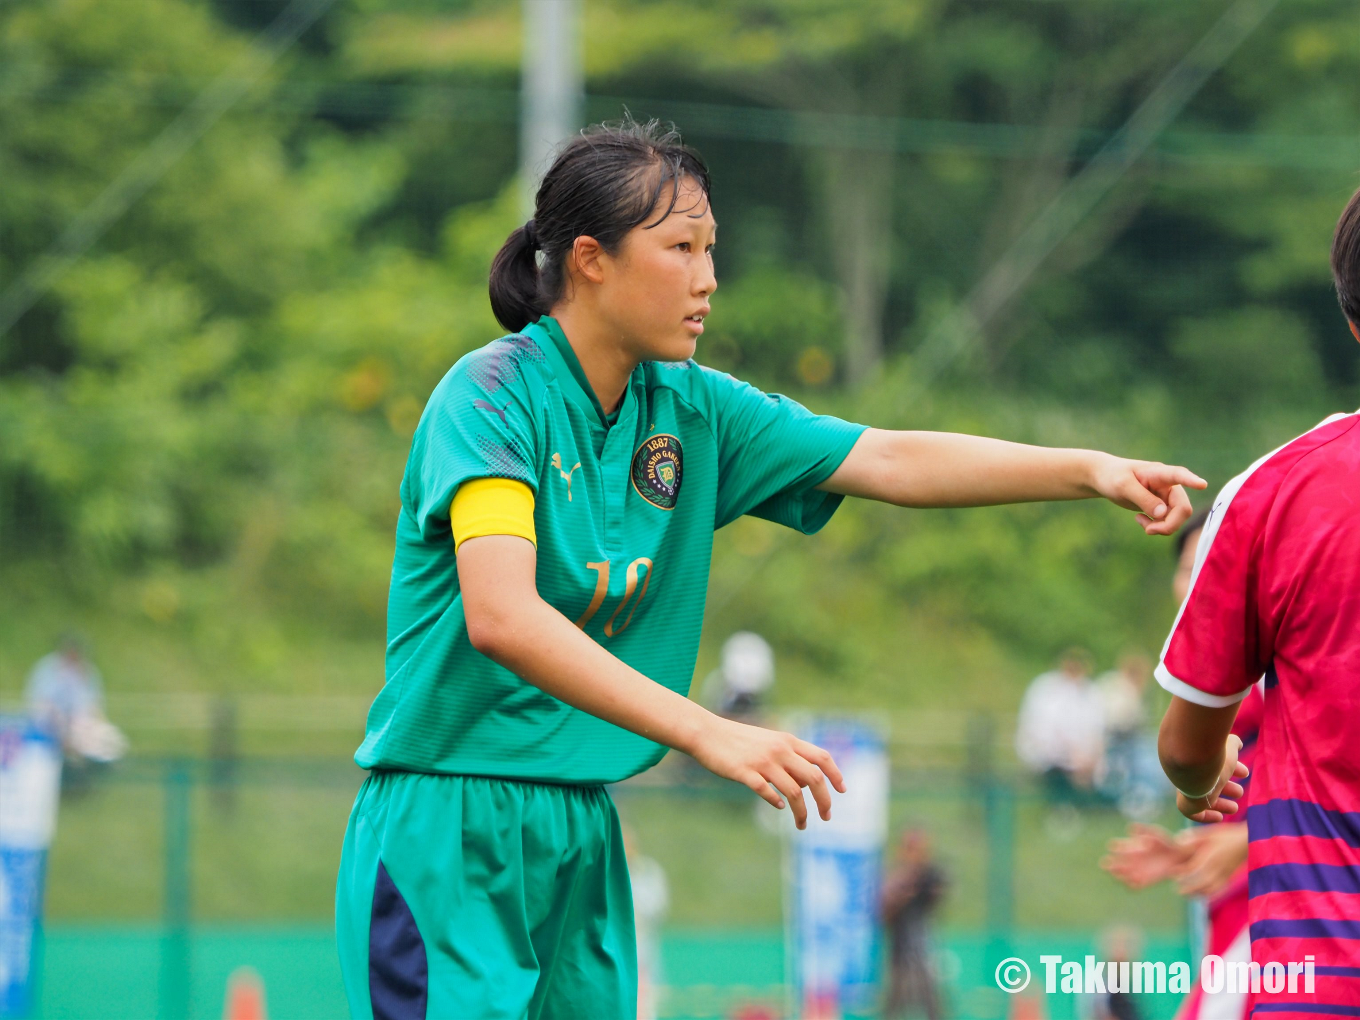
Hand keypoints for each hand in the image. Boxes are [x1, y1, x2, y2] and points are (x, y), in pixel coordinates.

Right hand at [686, 715, 844, 829]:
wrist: (706, 733)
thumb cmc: (738, 740)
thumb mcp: (769, 742)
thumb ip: (789, 758)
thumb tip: (805, 784)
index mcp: (787, 741)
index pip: (822, 757)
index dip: (836, 774)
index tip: (842, 791)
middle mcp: (779, 750)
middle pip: (814, 777)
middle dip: (825, 800)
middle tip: (827, 816)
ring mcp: (762, 761)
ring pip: (794, 791)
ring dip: (802, 812)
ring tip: (802, 825)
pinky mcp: (745, 772)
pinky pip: (767, 792)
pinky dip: (776, 802)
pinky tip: (778, 807)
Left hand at [1087, 454, 1207, 535]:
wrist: (1104, 478)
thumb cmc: (1112, 477)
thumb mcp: (1123, 486)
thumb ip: (1143, 498)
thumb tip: (1163, 514)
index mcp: (1159, 473)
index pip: (1178, 475)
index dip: (1191, 481)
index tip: (1202, 484)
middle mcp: (1168, 485)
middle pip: (1182, 508)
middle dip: (1169, 524)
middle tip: (1148, 531)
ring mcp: (1166, 496)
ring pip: (1177, 518)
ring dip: (1162, 527)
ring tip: (1141, 523)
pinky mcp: (1162, 506)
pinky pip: (1168, 522)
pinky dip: (1157, 526)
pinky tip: (1140, 519)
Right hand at [1102, 823, 1192, 888]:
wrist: (1176, 855)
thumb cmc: (1164, 841)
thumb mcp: (1154, 833)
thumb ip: (1143, 830)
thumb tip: (1130, 829)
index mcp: (1129, 847)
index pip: (1114, 847)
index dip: (1113, 847)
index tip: (1116, 847)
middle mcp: (1130, 860)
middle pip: (1112, 864)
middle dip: (1109, 864)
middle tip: (1110, 864)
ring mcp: (1136, 871)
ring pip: (1120, 877)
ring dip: (1118, 876)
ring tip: (1124, 873)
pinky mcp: (1145, 880)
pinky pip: (1133, 887)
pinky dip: (1132, 886)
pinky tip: (1137, 880)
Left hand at [1174, 823, 1249, 897]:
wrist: (1248, 841)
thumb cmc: (1228, 835)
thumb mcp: (1210, 833)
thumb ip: (1194, 838)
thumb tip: (1177, 840)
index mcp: (1211, 856)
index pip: (1193, 868)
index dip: (1182, 872)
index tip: (1172, 873)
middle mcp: (1218, 867)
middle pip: (1202, 883)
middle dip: (1190, 889)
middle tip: (1178, 891)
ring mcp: (1226, 874)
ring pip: (1212, 889)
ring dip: (1199, 894)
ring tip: (1188, 895)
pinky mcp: (1231, 876)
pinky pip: (1221, 889)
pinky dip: (1211, 894)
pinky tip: (1204, 896)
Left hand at [1176, 734, 1248, 822]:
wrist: (1191, 758)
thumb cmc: (1212, 750)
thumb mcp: (1228, 745)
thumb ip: (1232, 743)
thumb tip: (1237, 743)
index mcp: (1200, 759)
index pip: (1213, 765)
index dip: (1229, 769)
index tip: (1241, 772)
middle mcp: (1192, 773)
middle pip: (1208, 782)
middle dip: (1226, 788)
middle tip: (1239, 792)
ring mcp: (1188, 787)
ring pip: (1203, 798)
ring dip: (1220, 804)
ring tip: (1234, 807)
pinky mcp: (1187, 802)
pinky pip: (1194, 813)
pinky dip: (1206, 816)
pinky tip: (1219, 817)